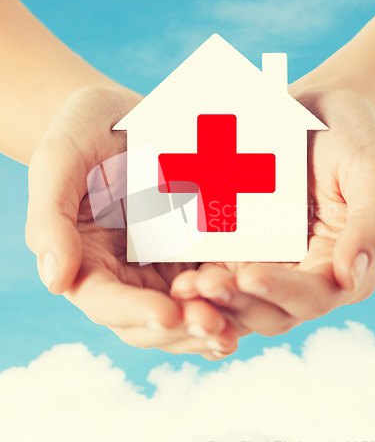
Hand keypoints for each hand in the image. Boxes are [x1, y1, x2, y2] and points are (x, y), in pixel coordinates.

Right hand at [25, 87, 238, 358]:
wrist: (124, 113)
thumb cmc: (85, 132)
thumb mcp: (60, 161)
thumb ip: (51, 220)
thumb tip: (55, 281)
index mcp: (89, 261)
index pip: (105, 301)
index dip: (134, 311)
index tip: (166, 313)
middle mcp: (128, 273)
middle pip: (150, 321)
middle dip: (182, 328)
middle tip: (215, 325)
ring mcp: (164, 264)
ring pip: (185, 311)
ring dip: (210, 324)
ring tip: (237, 326)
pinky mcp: (195, 250)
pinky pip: (214, 282)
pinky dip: (231, 298)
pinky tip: (255, 298)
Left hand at [171, 89, 374, 335]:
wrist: (313, 111)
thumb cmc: (350, 136)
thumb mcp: (373, 170)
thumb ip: (370, 224)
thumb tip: (350, 277)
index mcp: (340, 264)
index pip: (314, 295)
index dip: (283, 292)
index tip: (249, 275)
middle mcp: (303, 273)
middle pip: (270, 309)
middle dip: (237, 302)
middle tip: (202, 286)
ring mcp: (268, 262)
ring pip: (240, 299)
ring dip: (212, 301)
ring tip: (184, 286)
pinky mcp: (241, 247)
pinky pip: (219, 270)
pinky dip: (201, 278)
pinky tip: (177, 271)